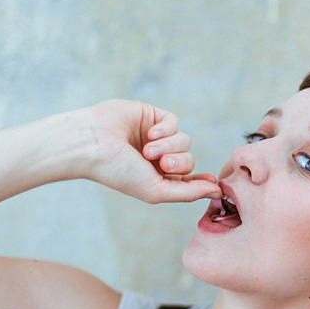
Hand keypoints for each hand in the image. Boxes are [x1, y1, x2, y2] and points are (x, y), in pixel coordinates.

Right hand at [85, 99, 220, 203]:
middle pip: (189, 160)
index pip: (187, 179)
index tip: (213, 184)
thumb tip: (217, 192)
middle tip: (163, 163)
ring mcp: (155, 136)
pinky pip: (175, 122)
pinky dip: (166, 129)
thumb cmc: (119, 172)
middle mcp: (157, 157)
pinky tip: (150, 133)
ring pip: (185, 141)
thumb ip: (188, 193)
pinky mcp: (152, 116)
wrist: (93, 145)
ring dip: (170, 146)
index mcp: (156, 177)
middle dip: (181, 162)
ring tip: (148, 150)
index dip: (201, 181)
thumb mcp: (156, 190)